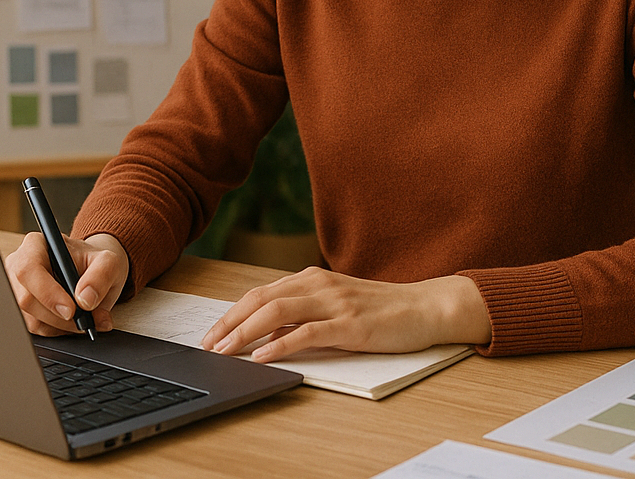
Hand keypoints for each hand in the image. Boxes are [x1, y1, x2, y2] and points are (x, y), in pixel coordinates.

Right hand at [5, 231, 129, 336]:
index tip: (71, 309)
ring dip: (61, 325)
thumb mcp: (109, 262)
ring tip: (84, 317)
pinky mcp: (21, 309)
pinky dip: (57, 330)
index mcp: (36, 244)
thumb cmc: (94, 262)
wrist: (92, 271)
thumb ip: (101, 276)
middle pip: (26, 299)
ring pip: (31, 318)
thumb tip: (85, 300)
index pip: (28, 269)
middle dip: (59, 316)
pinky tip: (71, 320)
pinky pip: (34, 328)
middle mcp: (18, 265)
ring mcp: (16, 289)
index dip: (47, 293)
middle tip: (84, 319)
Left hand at [199, 267, 491, 362]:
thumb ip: (304, 313)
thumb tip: (267, 333)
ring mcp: (335, 302)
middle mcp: (319, 284)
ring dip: (245, 333)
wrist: (426, 307)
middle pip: (260, 299)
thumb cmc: (381, 310)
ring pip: (277, 313)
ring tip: (225, 351)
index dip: (231, 313)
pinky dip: (280, 344)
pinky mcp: (350, 325)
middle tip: (207, 345)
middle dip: (229, 324)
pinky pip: (307, 333)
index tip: (211, 334)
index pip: (260, 293)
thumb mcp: (336, 305)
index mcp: (312, 278)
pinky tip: (263, 356)